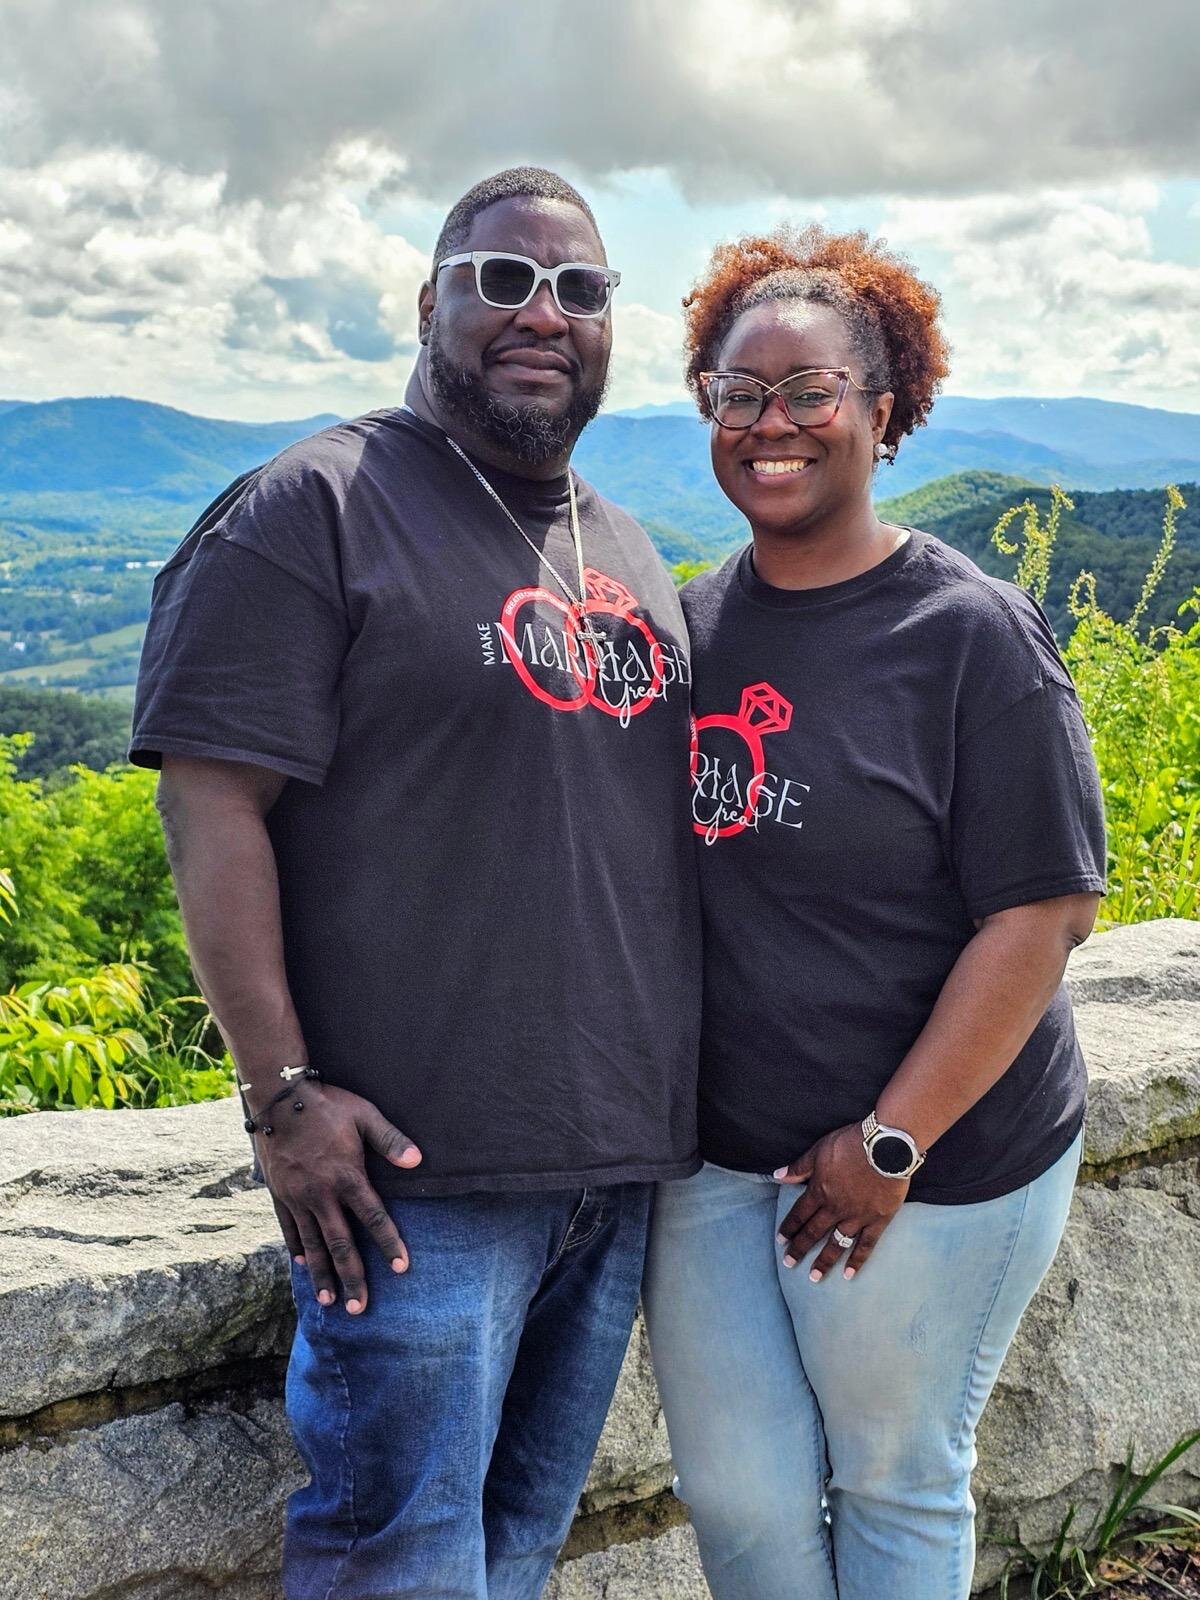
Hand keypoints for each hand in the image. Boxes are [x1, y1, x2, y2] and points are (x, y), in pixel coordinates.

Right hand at [253, 1082, 421, 1313]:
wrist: (278, 1098)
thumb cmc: (328, 1105)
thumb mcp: (364, 1116)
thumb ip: (390, 1140)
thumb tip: (417, 1161)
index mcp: (346, 1176)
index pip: (373, 1217)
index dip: (389, 1243)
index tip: (402, 1267)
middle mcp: (321, 1194)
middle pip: (340, 1244)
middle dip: (352, 1277)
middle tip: (360, 1308)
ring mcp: (297, 1197)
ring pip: (313, 1244)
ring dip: (322, 1274)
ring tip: (330, 1300)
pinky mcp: (279, 1194)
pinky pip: (289, 1228)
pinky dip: (297, 1248)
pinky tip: (302, 1265)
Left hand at [775, 1122, 908, 1281]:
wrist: (886, 1146)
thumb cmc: (852, 1144)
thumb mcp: (820, 1150)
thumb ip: (800, 1167)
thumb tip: (777, 1176)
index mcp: (819, 1191)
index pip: (799, 1214)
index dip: (789, 1228)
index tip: (781, 1241)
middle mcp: (835, 1209)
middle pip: (814, 1232)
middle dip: (800, 1249)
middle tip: (789, 1263)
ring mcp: (857, 1217)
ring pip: (836, 1244)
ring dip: (824, 1261)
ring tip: (814, 1277)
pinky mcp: (878, 1220)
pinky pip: (865, 1245)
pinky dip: (857, 1260)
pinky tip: (849, 1274)